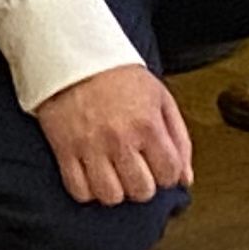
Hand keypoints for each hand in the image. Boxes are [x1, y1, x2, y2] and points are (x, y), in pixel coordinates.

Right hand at [33, 65, 191, 207]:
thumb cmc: (117, 74)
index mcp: (147, 124)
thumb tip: (185, 179)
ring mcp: (90, 145)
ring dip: (115, 190)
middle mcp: (119, 138)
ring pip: (110, 196)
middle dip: (142, 185)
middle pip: (141, 190)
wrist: (73, 53)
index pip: (168, 175)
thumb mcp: (160, 98)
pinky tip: (91, 175)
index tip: (157, 166)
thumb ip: (179, 139)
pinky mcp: (64, 147)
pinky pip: (78, 190)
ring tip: (113, 174)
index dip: (166, 175)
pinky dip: (87, 190)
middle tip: (135, 169)